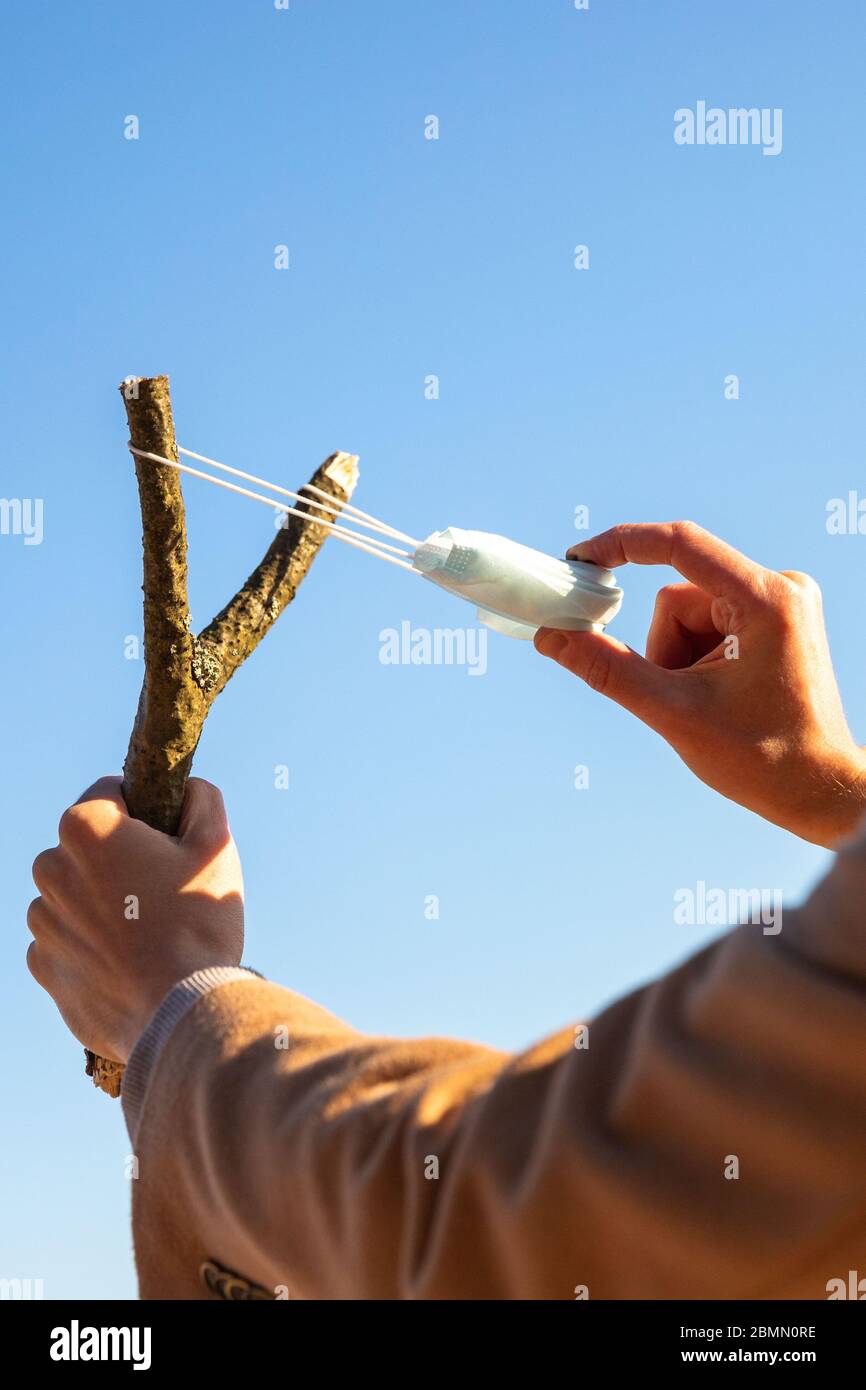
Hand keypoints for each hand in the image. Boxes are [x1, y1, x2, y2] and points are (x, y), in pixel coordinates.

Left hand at [27, 777, 243, 1063]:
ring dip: (101, 900)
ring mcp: (42, 921)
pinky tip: (129, 959)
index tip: (168, 839)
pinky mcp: (44, 966)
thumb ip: (200, 798)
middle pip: (88, 845)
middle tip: (162, 889)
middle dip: (118, 857)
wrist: (179, 1012)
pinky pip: (66, 939)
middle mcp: (50, 869)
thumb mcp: (215, 844)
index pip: (111, 792)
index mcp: (85, 828)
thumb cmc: (198, 921)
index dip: (146, 809)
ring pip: (74, 893)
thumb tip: (187, 788)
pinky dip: (91, 943)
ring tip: (148, 931)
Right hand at [535, 521, 865, 847]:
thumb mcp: (674, 712)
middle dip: (663, 649)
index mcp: (768, 600)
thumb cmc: (763, 759)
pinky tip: (719, 695)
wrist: (819, 792)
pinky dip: (695, 659)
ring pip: (687, 612)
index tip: (578, 562)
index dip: (621, 546)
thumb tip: (550, 635)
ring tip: (706, 702)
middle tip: (681, 697)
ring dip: (677, 657)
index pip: (680, 544)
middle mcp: (781, 588)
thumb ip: (607, 669)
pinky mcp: (775, 620)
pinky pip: (708, 623)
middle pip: (677, 596)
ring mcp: (781, 602)